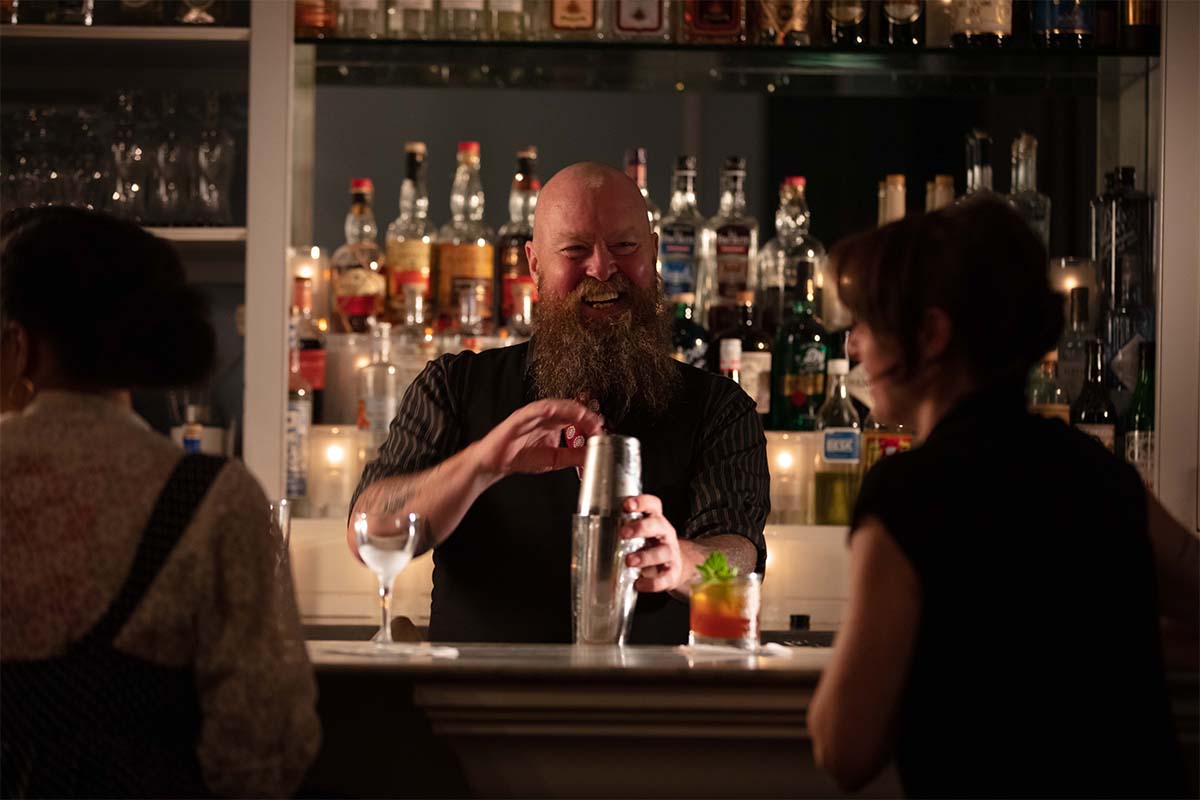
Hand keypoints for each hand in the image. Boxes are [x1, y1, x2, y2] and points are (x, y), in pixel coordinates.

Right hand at [473, 399, 603, 480]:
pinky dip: (545, 409)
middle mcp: (545, 417)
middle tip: (597, 422)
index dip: (589, 422)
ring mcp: (532, 415)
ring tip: (582, 415)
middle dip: (584, 414)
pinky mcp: (519, 418)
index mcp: (554, 424)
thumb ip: (573, 456)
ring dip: (569, 409)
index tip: (601, 430)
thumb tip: (592, 454)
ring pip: (554, 406)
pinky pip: (533, 410)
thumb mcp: (554, 459)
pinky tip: (555, 410)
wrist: (495, 463)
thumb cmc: (520, 457)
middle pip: (568, 409)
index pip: (576, 418)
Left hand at [621, 494, 684, 593]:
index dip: (641, 502)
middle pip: (658, 525)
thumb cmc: (648, 547)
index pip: (653, 505)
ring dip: (645, 556)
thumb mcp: (639, 534)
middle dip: (640, 528)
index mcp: (655, 520)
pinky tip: (639, 584)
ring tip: (629, 561)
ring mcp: (671, 553)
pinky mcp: (672, 573)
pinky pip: (665, 577)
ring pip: (663, 551)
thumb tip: (587, 531)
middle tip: (623, 534)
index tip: (627, 505)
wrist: (672, 567)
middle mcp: (665, 534)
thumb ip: (622, 529)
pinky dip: (652, 582)